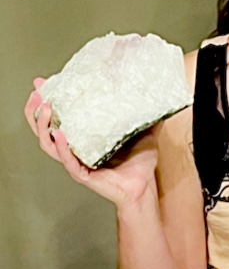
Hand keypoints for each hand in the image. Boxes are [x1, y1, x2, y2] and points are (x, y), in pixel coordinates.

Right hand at [24, 78, 159, 209]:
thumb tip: (153, 89)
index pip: (60, 117)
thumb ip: (145, 111)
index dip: (47, 101)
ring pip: (50, 144)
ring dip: (44, 126)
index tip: (41, 83)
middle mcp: (76, 148)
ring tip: (46, 108)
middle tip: (36, 93)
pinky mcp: (83, 174)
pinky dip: (61, 147)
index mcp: (84, 136)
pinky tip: (59, 134)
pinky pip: (68, 160)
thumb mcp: (143, 128)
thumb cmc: (141, 160)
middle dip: (36, 111)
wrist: (145, 185)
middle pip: (45, 130)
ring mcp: (77, 161)